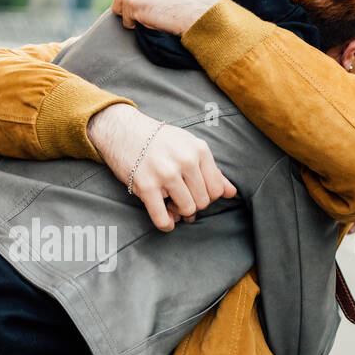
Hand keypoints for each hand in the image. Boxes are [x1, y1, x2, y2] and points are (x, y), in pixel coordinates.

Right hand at [87, 103, 236, 231]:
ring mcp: (166, 174)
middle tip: (180, 198)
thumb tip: (231, 192)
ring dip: (179, 213)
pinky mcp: (146, 186)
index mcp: (199, 150)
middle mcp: (185, 161)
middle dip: (193, 205)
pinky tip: (166, 220)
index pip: (216, 189)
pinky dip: (166, 224)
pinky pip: (162, 218)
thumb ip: (212, 170)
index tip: (195, 193)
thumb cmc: (158, 140)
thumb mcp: (189, 146)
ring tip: (170, 203)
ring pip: (187, 210)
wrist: (123, 130)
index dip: (207, 197)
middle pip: (203, 201)